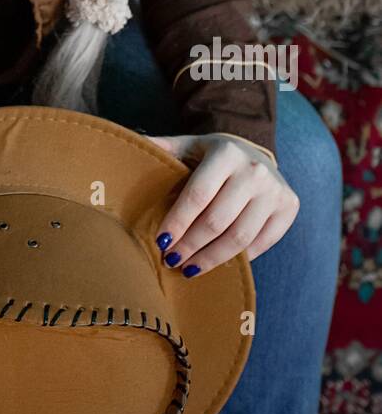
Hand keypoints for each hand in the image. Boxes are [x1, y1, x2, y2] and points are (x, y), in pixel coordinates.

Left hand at [142, 133, 298, 276]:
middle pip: (218, 220)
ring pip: (240, 238)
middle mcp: (255, 170)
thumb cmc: (211, 155)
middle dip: (191, 245)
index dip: (178, 221)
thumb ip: (161, 149)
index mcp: (226, 153)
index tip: (161, 242)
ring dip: (211, 259)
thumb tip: (125, 144)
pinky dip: (238, 258)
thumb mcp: (187, 146)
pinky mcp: (289, 207)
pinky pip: (262, 243)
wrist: (257, 152)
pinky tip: (217, 263)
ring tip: (189, 268)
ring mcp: (275, 190)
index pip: (198, 194)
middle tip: (171, 259)